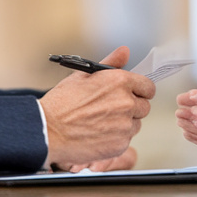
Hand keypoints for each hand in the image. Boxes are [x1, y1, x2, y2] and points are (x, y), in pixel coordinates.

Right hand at [40, 46, 155, 167]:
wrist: (48, 130)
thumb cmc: (62, 102)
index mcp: (120, 82)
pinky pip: (126, 140)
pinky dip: (116, 139)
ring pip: (135, 125)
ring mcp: (125, 125)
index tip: (133, 95)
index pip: (148, 87)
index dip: (140, 91)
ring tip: (101, 123)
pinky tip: (98, 135)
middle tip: (111, 110)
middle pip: (144, 107)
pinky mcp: (120, 144)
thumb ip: (110, 63)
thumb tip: (124, 52)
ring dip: (124, 124)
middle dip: (132, 108)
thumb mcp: (83, 75)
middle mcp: (126, 102)